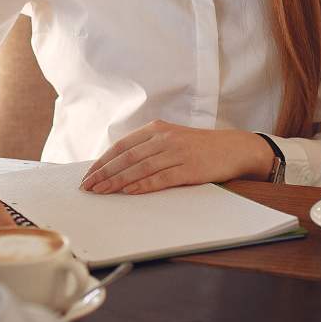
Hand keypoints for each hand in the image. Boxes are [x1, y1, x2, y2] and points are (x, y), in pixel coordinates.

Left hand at [79, 122, 274, 194]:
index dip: (102, 161)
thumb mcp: (170, 139)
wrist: (232, 148)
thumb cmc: (197, 146)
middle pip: (126, 157)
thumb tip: (117, 166)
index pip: (121, 146)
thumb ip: (146, 148)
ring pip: (140, 168)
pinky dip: (144, 185)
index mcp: (156, 129)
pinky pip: (162, 178)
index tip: (88, 175)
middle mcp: (164, 138)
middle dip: (104, 173)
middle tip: (88, 187)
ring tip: (102, 192)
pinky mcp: (190, 169)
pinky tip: (130, 192)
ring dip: (118, 181)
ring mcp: (177, 153)